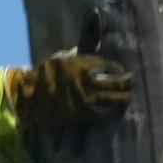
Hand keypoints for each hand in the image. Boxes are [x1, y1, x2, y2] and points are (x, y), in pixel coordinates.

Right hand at [13, 50, 132, 130]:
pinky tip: (119, 111)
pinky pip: (103, 114)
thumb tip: (93, 47)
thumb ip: (78, 54)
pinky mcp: (82, 114)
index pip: (108, 66)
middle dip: (127, 83)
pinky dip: (114, 113)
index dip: (119, 69)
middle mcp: (85, 81)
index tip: (123, 70)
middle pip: (115, 82)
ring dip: (124, 98)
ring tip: (129, 96)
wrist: (29, 96)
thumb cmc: (45, 74)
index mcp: (80, 64)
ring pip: (113, 99)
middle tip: (132, 82)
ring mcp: (85, 99)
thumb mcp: (61, 57)